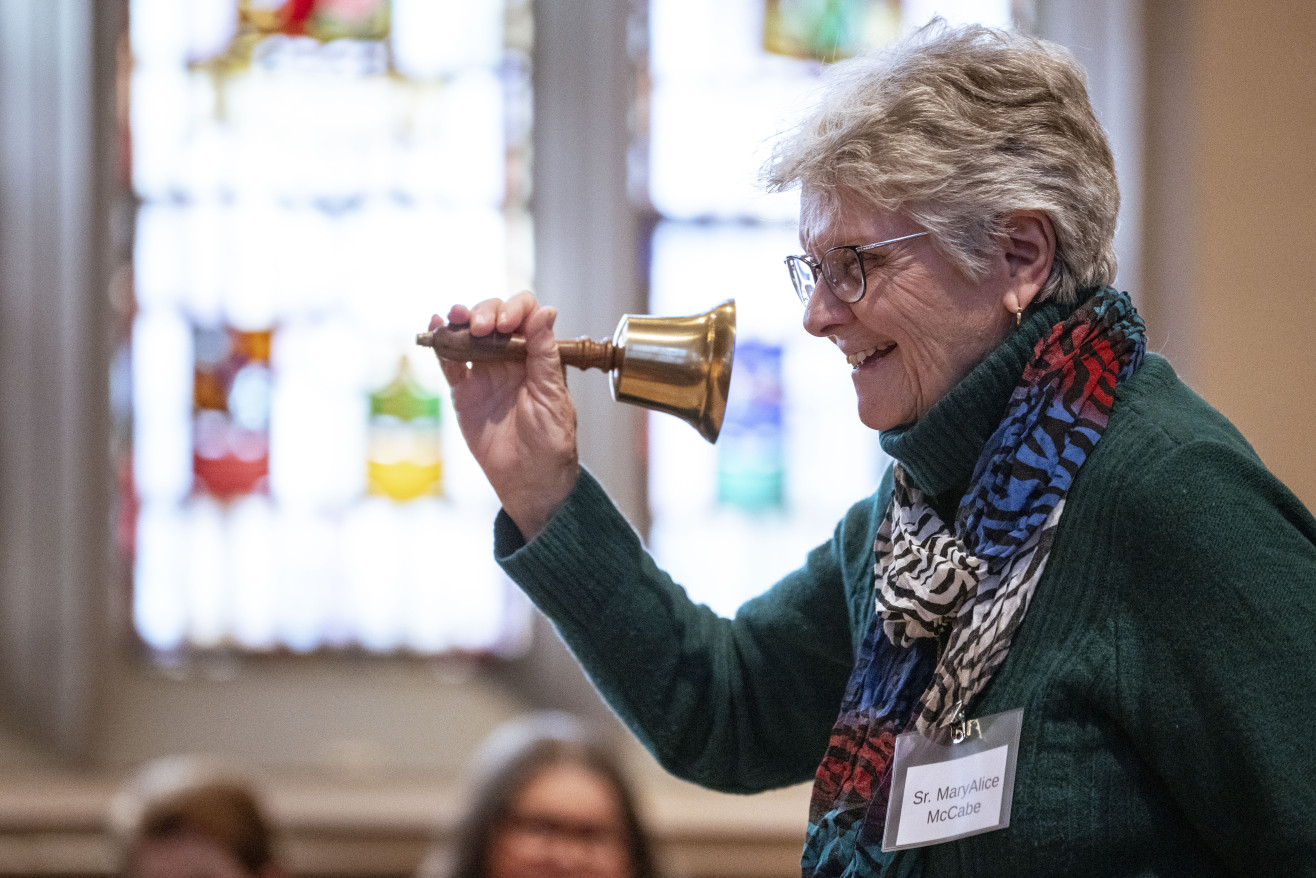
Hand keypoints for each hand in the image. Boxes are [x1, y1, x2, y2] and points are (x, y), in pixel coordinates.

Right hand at [430, 291, 579, 538]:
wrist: (529, 479)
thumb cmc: (551, 440)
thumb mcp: (552, 394)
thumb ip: (544, 353)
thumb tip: (546, 312)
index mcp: (538, 356)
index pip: (527, 315)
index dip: (515, 309)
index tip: (506, 324)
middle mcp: (511, 358)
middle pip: (494, 317)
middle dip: (485, 313)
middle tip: (482, 327)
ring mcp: (485, 372)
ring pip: (469, 334)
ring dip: (461, 319)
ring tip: (456, 316)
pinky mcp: (464, 391)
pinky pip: (450, 362)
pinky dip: (441, 343)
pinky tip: (436, 327)